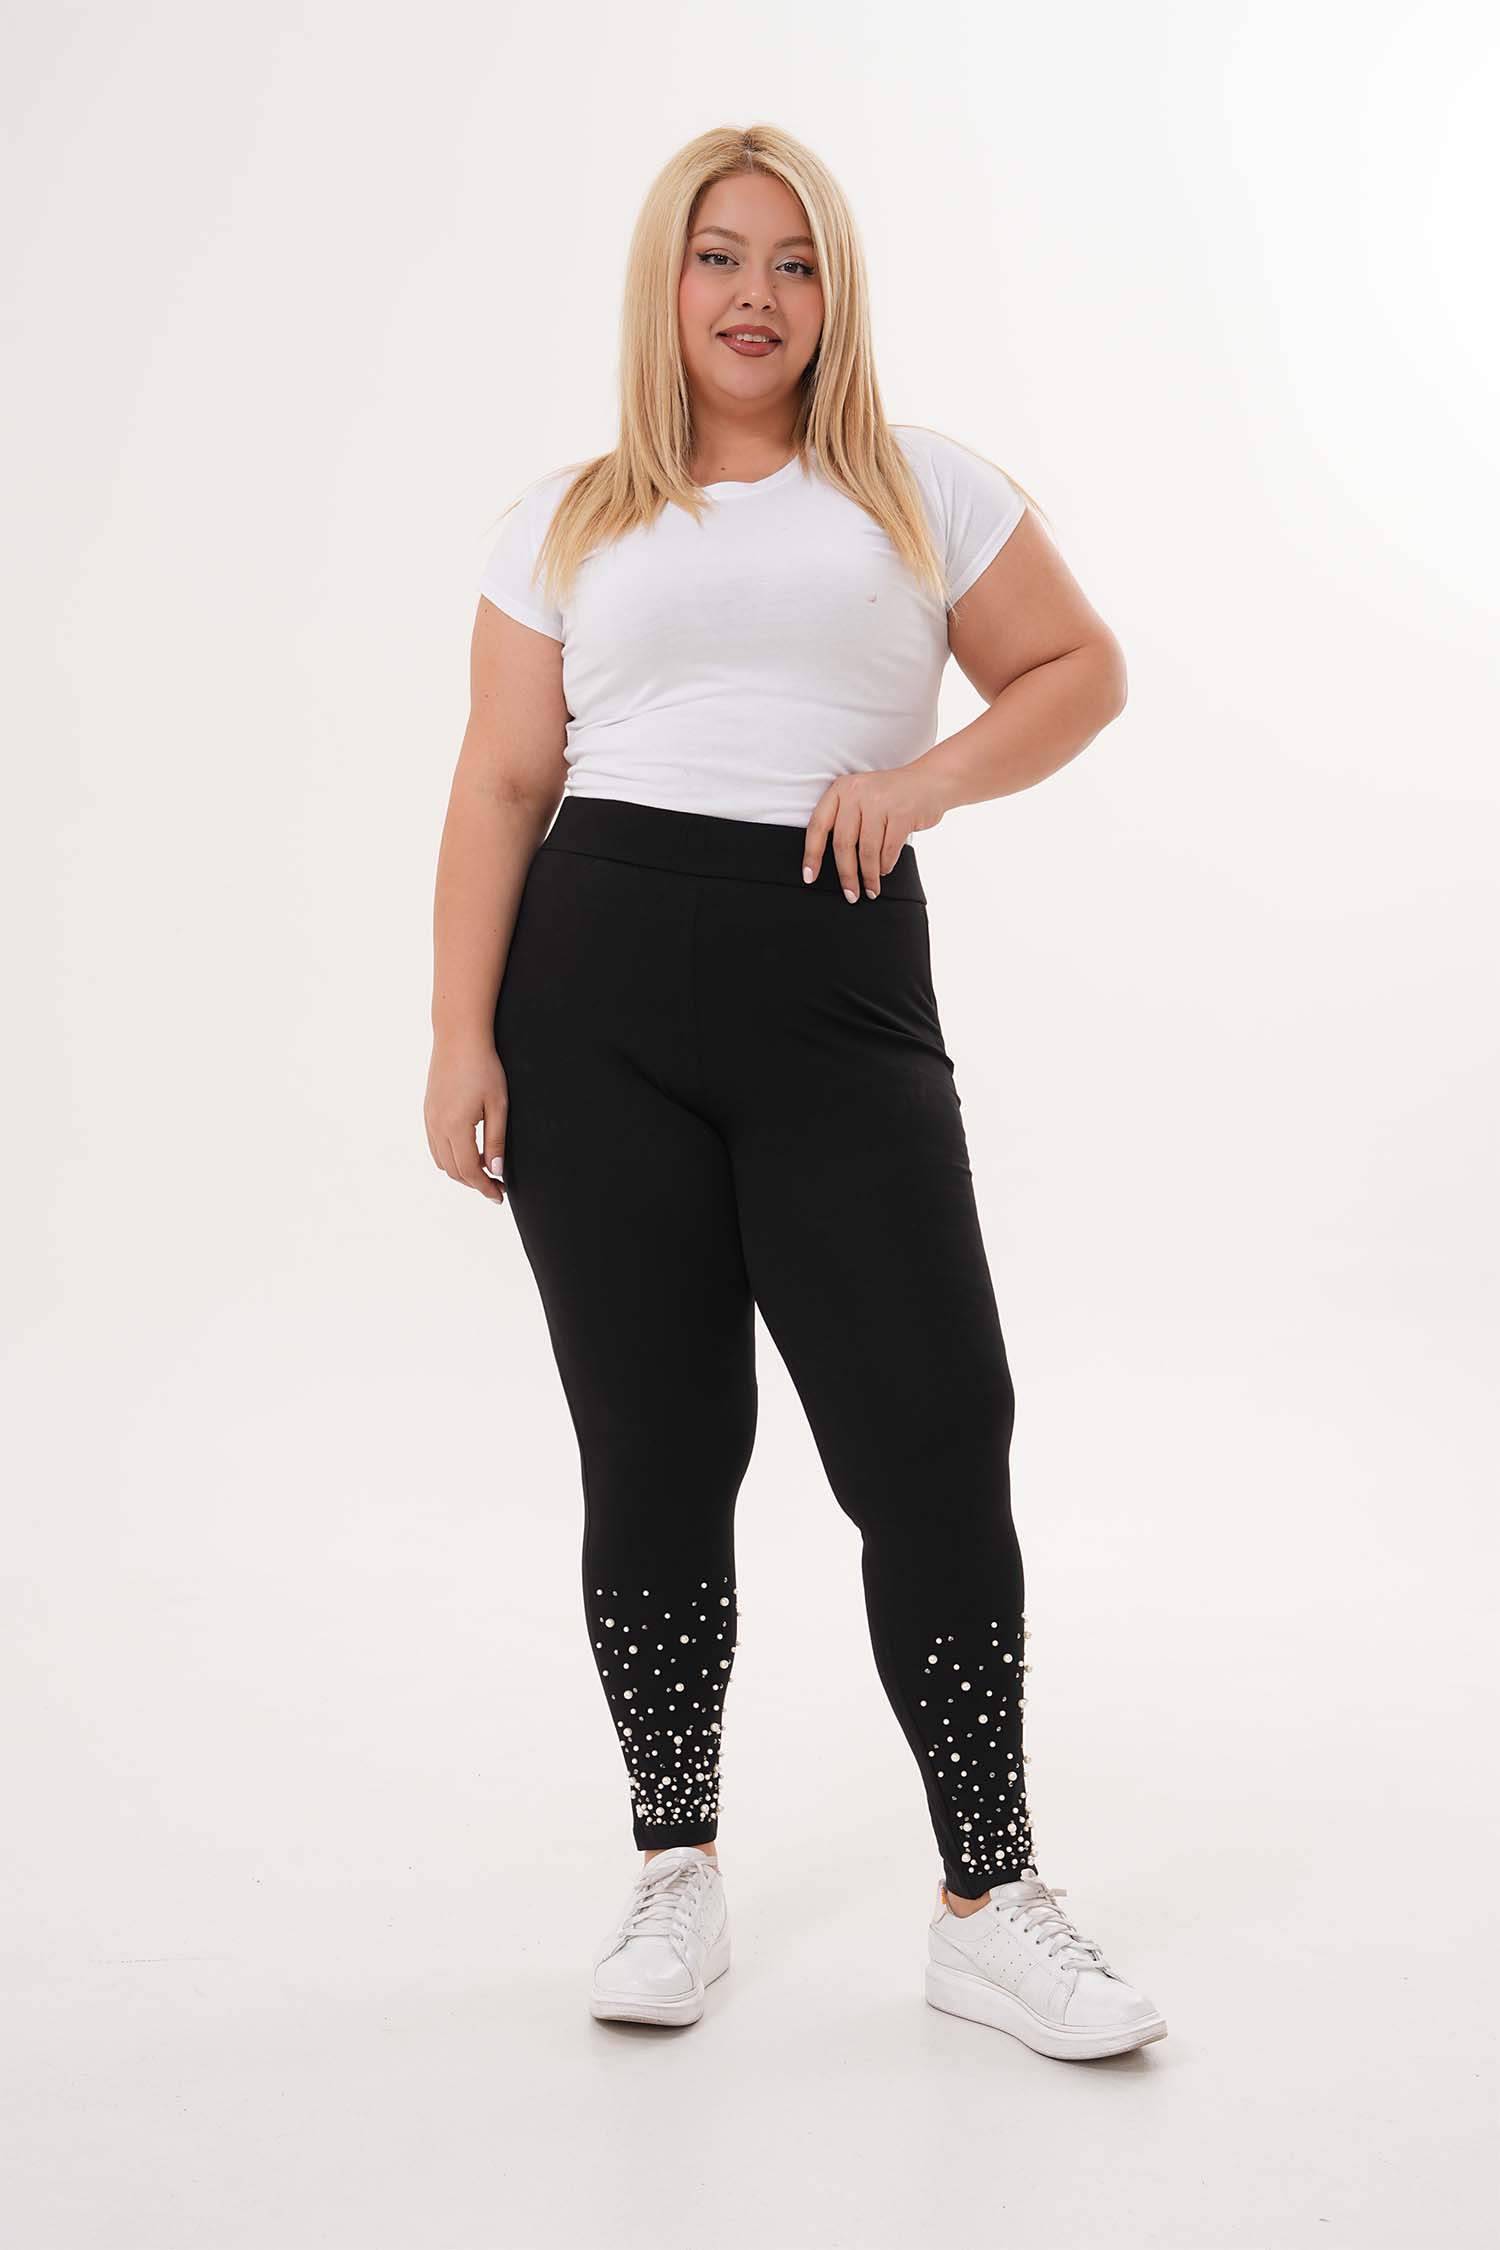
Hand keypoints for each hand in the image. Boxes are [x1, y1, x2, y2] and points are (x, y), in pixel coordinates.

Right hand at [425, 1033, 508, 1203]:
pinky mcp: (428, 1111)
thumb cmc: (484, 1067)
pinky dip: (450, 1156)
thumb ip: (496, 1140)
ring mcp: (429, 1119)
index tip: (500, 1195)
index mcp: (455, 1127)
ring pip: (441, 1161)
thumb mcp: (499, 1105)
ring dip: (461, 1171)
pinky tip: (468, 1151)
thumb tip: (496, 1171)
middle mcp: (437, 1126)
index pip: (470, 1171)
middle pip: (453, 1171)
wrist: (458, 1038)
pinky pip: (435, 1145)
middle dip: (475, 1183)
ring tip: (484, 1169)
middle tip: (496, 1186)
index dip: (485, 1187)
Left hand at [801, 763, 948, 900]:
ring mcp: (879, 802)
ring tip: (871, 888)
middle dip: (847, 875)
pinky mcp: (901, 813)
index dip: (812, 855)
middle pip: (843, 844)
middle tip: (851, 894)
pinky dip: (886, 865)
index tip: (809, 877)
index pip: (818, 826)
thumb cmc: (893, 795)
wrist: (932, 781)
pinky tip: (885, 870)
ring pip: (867, 851)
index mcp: (841, 789)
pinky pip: (888, 850)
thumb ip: (846, 819)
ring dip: (869, 875)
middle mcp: (857, 792)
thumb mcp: (862, 797)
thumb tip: (833, 862)